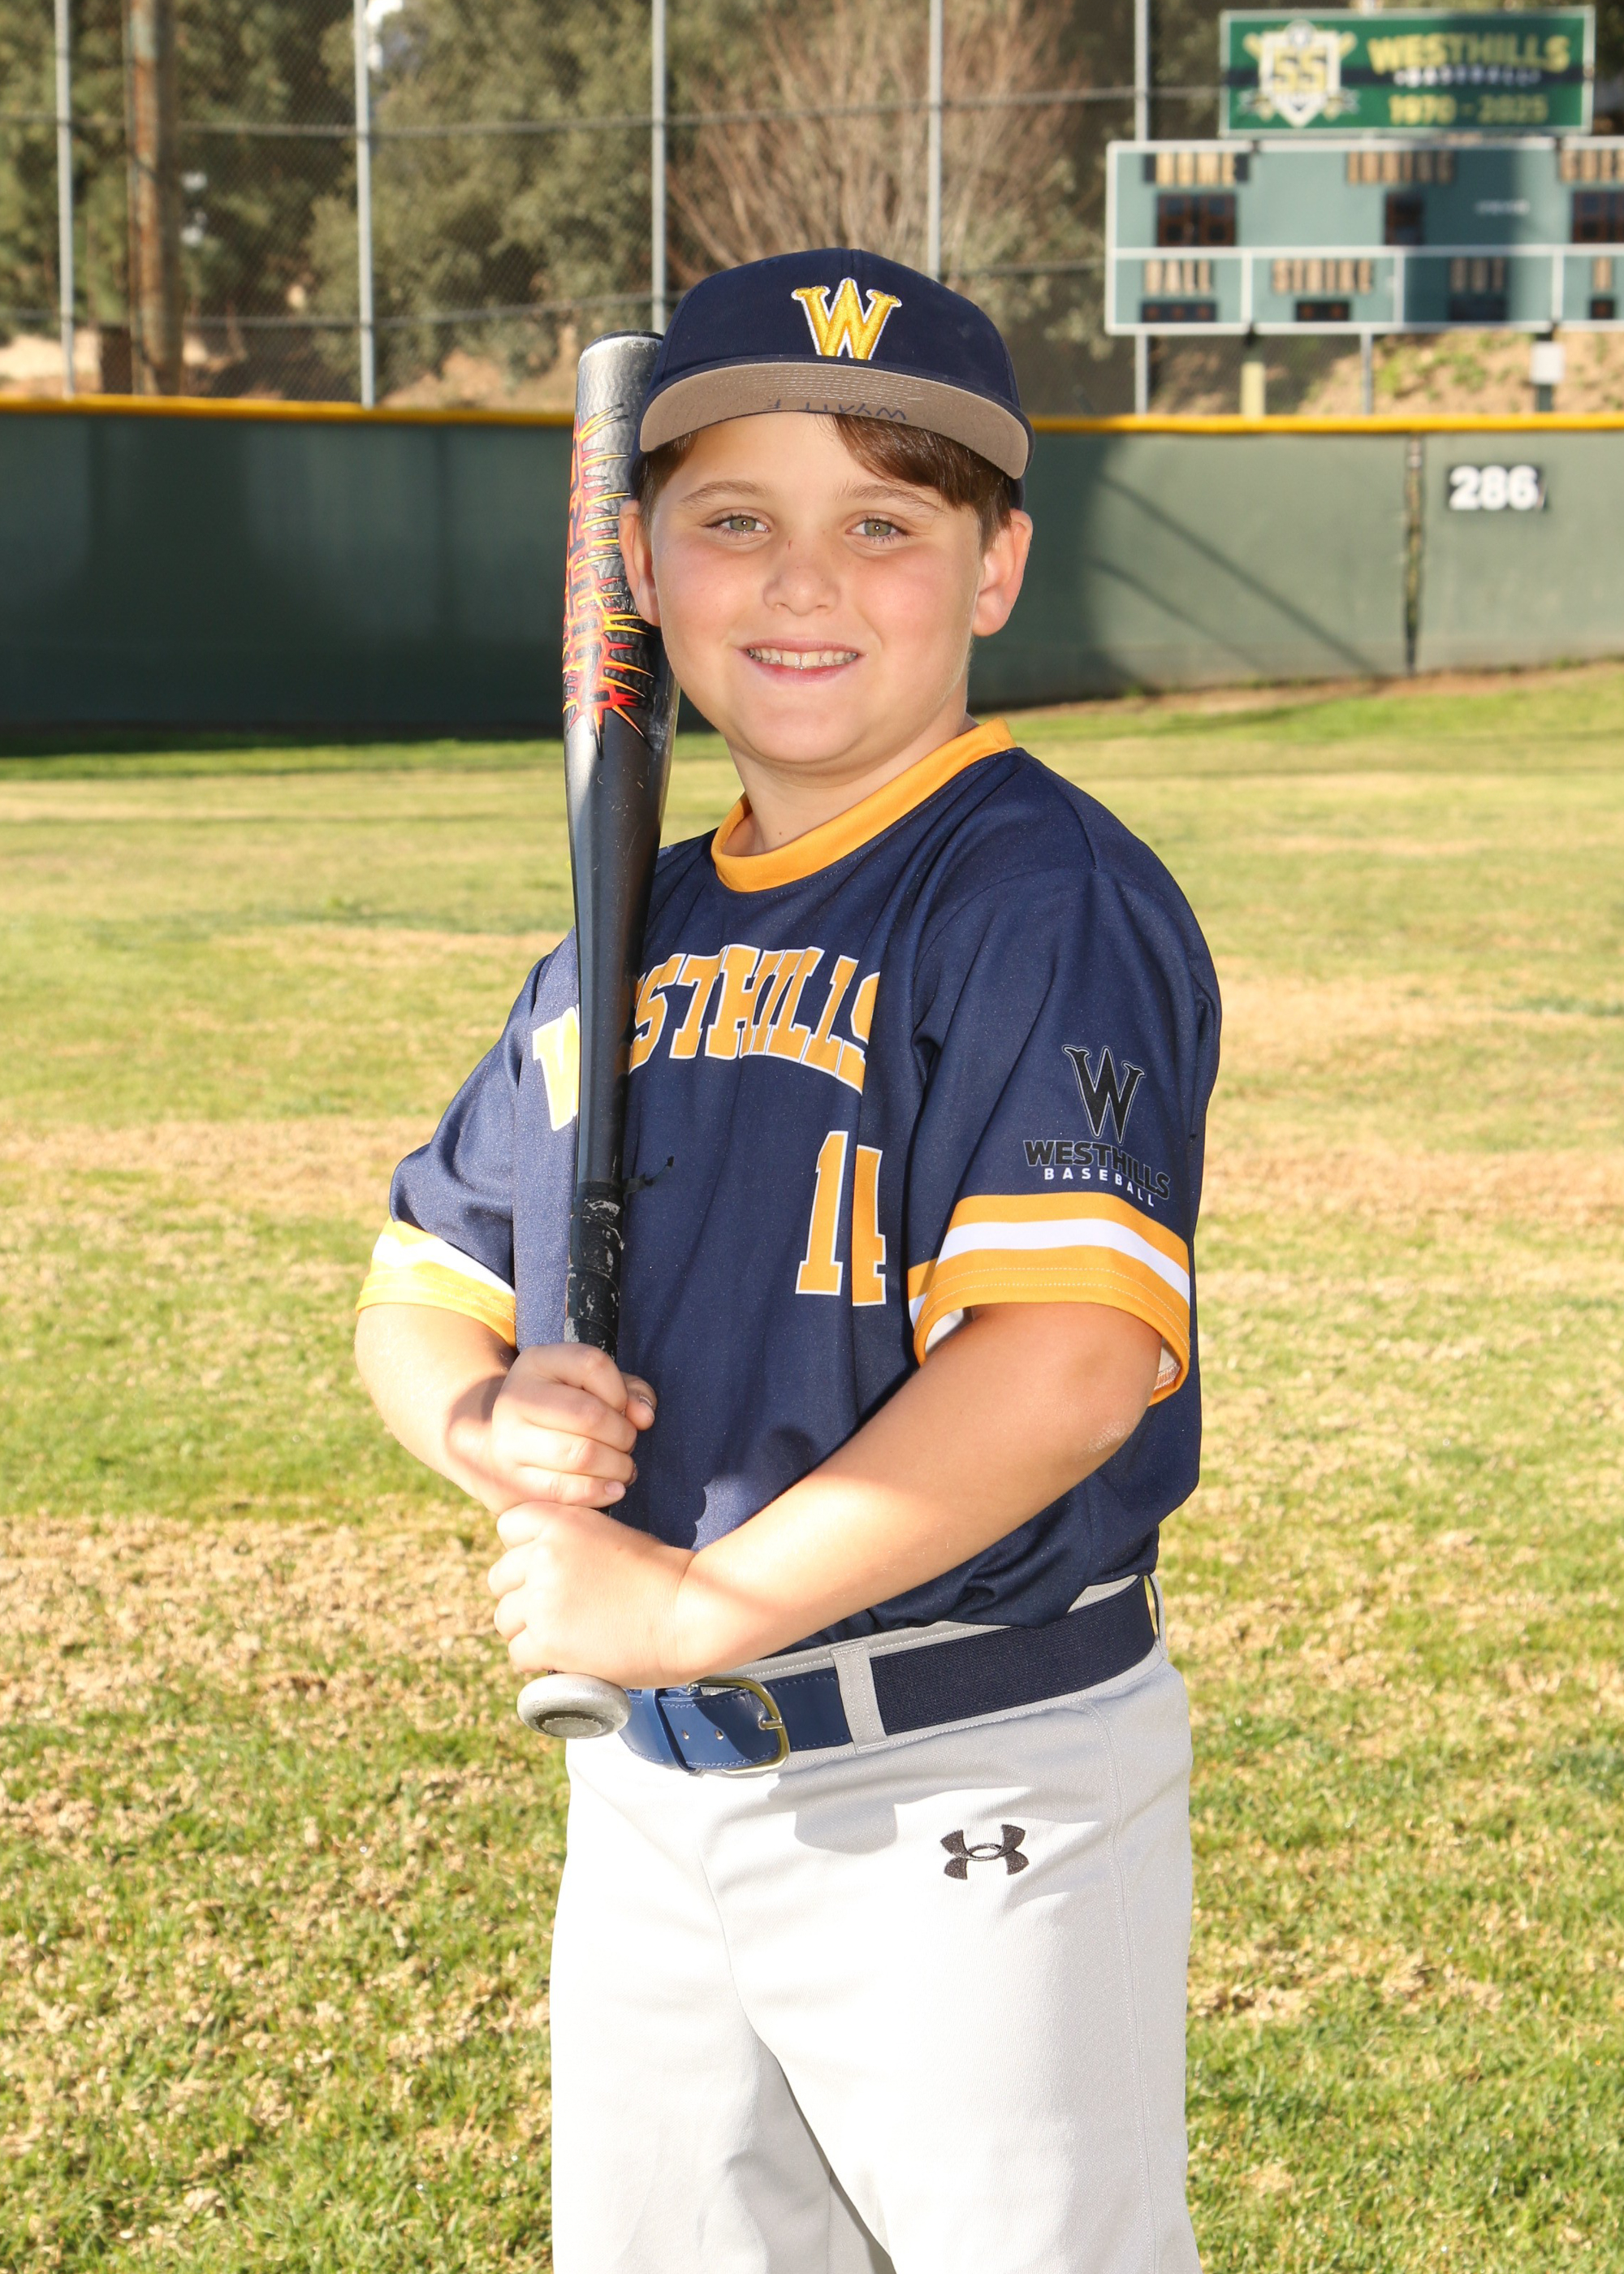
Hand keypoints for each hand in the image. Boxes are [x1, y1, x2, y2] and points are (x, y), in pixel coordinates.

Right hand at [449, 1343, 655, 1513]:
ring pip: (581, 1455)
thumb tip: (644, 1416)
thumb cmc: (562, 1411)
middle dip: (623, 1434)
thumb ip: (629, 1391)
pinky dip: (600, 1492)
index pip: (591, 1364)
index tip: (622, 1407)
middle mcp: (515, 1398)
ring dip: (617, 1466)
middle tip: (627, 1443)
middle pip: (589, 1415)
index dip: (620, 1389)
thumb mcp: (591, 1386)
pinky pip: (566, 1491)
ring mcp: (509, 1442)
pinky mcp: (512, 1482)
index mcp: (536, 1363)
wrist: (498, 1447)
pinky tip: (614, 1489)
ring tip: (624, 1468)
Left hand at [487, 1502, 694, 1689]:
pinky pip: (518, 1653)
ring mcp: (542, 1599)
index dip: (523, 1549)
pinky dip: (536, 1660)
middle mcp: (543, 1556)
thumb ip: (570, 1543)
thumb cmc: (662, 1576)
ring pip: (504, 1619)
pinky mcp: (547, 1640)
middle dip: (522, 1594)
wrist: (690, 1612)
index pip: (508, 1528)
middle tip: (554, 1610)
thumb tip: (538, 1567)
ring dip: (526, 1630)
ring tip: (559, 1637)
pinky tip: (561, 1658)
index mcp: (561, 1521)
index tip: (543, 1567)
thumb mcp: (610, 1535)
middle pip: (500, 1578)